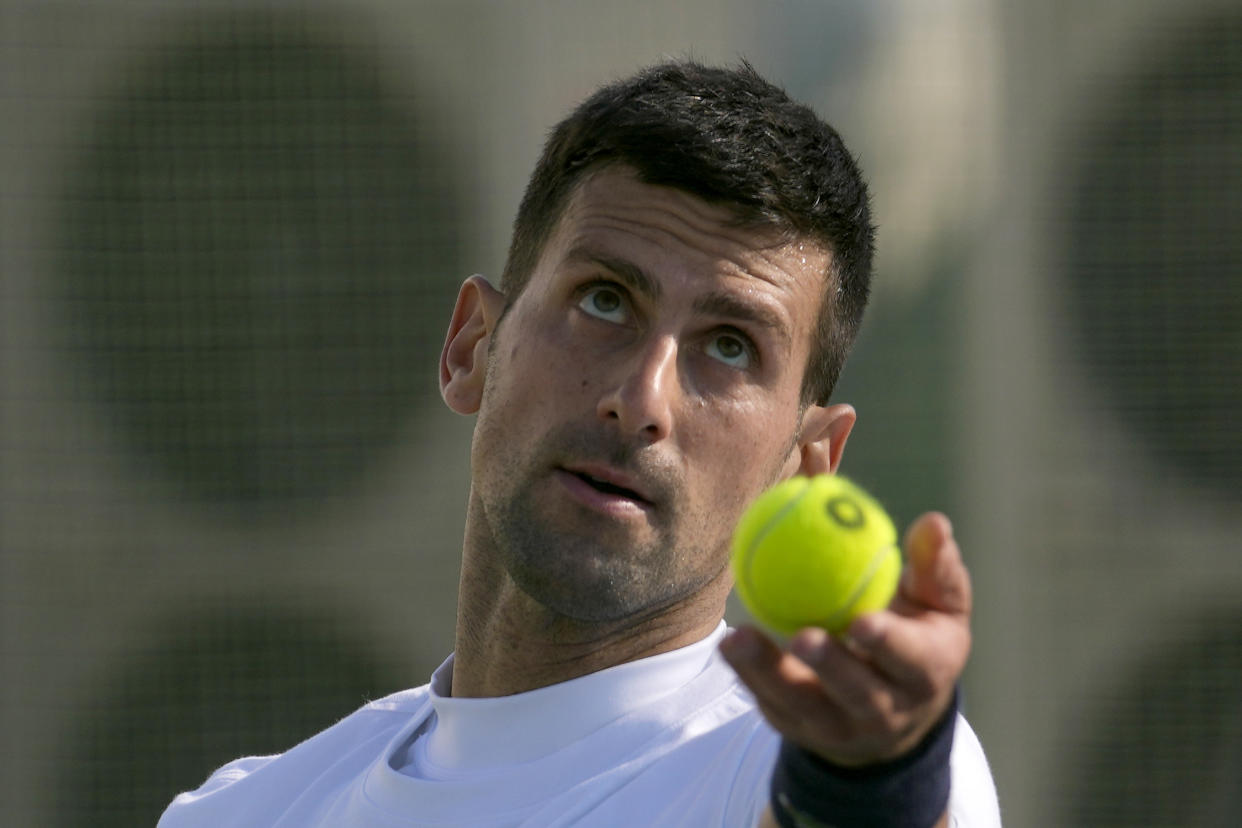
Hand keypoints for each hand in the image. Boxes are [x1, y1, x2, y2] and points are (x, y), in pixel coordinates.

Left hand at [720, 511, 971, 766]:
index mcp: (925, 673)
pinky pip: (772, 702)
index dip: (888, 644)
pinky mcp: (800, 729)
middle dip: (829, 667)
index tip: (862, 621)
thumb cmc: (918, 638)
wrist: (894, 718)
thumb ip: (935, 566)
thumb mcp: (938, 605)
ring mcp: (840, 726)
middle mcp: (886, 709)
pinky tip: (729, 647)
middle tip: (801, 637)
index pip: (910, 661)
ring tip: (738, 639)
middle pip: (856, 692)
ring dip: (768, 672)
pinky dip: (749, 675)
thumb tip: (934, 522)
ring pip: (802, 703)